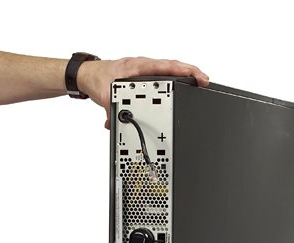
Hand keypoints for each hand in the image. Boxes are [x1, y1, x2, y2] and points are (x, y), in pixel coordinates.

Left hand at [77, 57, 208, 127]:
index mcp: (136, 67)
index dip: (181, 70)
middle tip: (205, 81)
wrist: (88, 74)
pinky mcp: (145, 76)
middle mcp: (143, 66)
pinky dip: (176, 78)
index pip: (163, 66)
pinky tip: (185, 85)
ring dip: (185, 74)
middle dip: (191, 72)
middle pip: (172, 66)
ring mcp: (145, 70)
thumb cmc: (97, 79)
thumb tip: (115, 125)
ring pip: (169, 69)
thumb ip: (111, 111)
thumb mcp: (103, 96)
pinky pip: (163, 75)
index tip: (195, 76)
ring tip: (201, 82)